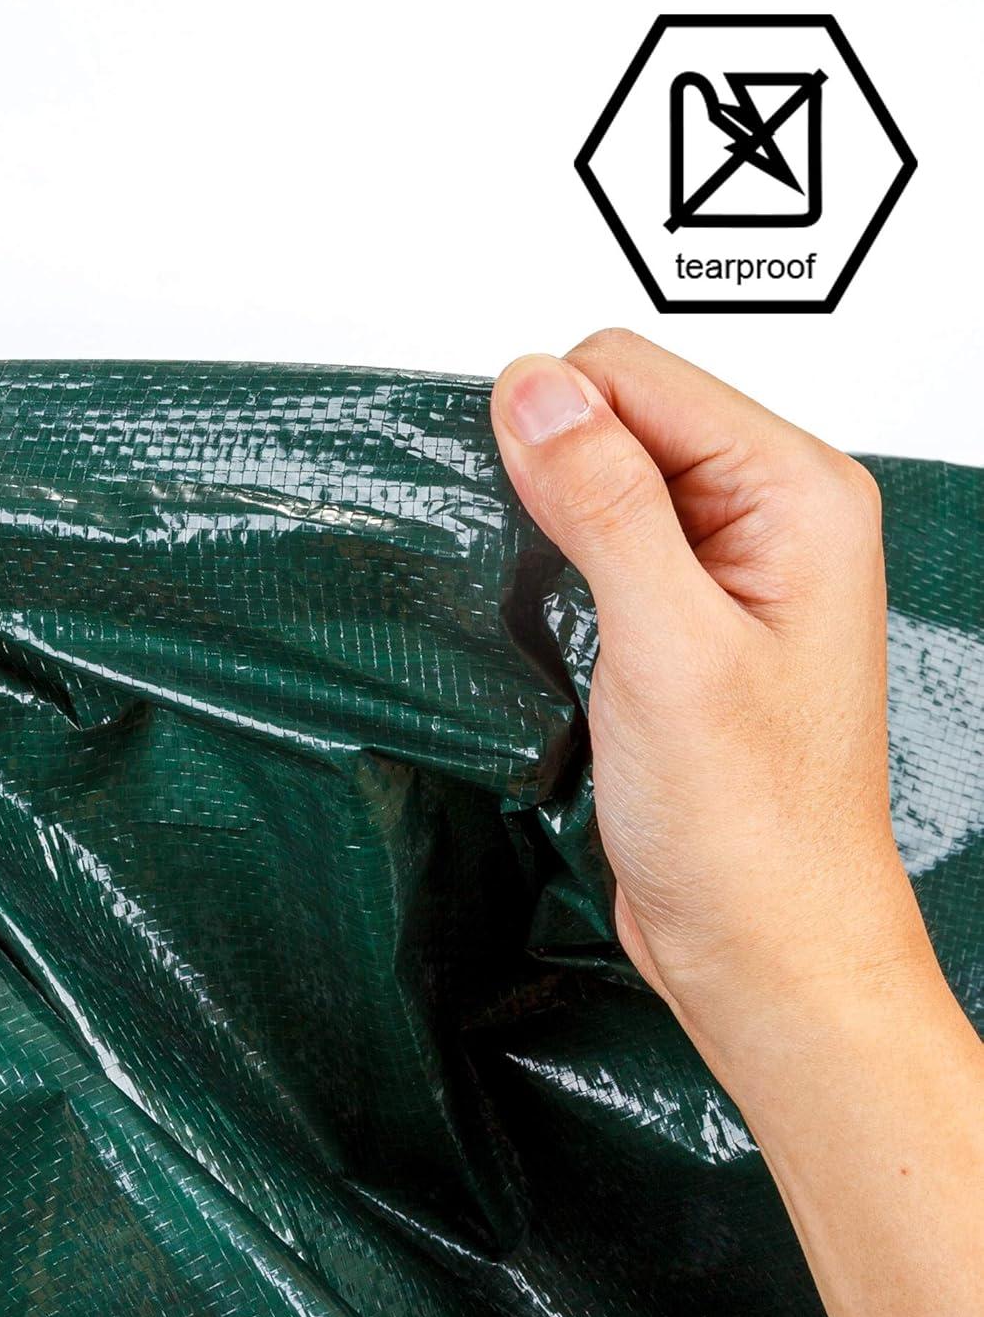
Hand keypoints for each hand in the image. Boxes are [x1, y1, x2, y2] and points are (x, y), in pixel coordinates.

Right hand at [491, 332, 983, 1316]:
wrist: (761, 941)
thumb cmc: (752, 827)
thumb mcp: (668, 648)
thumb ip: (604, 504)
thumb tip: (537, 390)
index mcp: (796, 495)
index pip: (636, 374)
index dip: (554, 422)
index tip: (520, 504)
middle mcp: (767, 518)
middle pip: (616, 414)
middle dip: (549, 468)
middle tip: (546, 572)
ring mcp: (722, 567)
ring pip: (597, 478)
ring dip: (546, 521)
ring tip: (549, 606)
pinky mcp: (677, 616)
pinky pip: (595, 542)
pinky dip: (551, 565)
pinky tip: (548, 622)